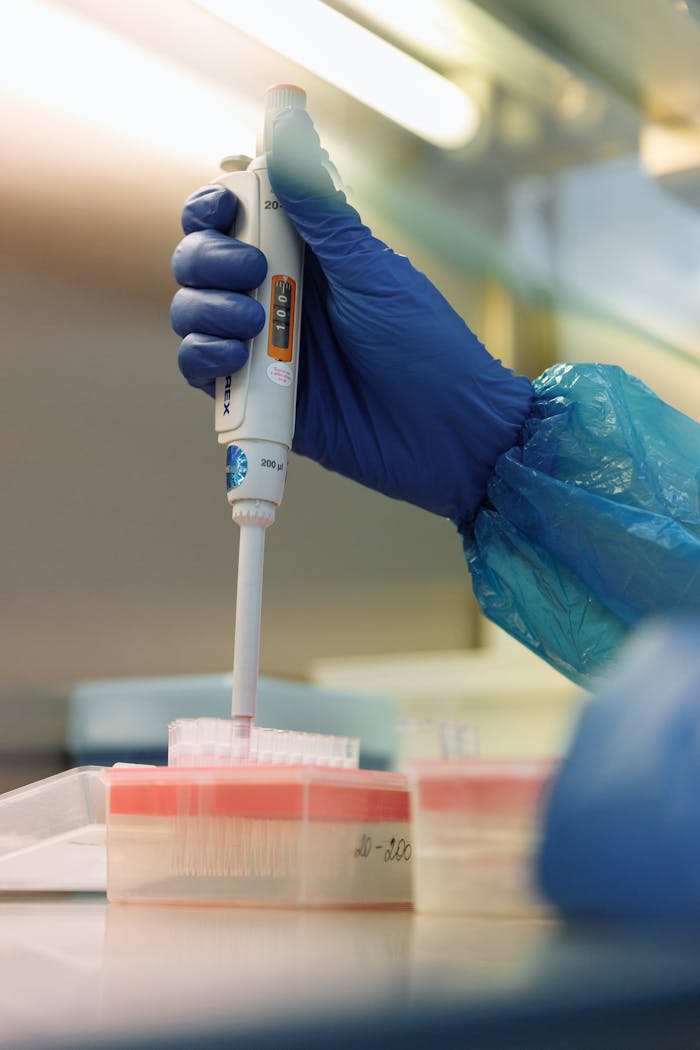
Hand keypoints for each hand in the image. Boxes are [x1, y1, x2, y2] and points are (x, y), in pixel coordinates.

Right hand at [171, 109, 531, 521]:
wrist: (449, 436)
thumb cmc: (426, 346)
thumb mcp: (370, 269)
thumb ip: (318, 205)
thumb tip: (286, 117)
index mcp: (305, 254)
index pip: (234, 213)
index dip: (215, 204)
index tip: (226, 207)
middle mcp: (276, 295)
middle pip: (201, 259)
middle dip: (208, 258)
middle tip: (253, 274)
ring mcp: (264, 348)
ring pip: (193, 312)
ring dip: (205, 308)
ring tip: (250, 325)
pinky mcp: (257, 398)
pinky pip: (201, 371)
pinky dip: (202, 359)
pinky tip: (235, 360)